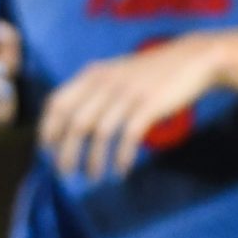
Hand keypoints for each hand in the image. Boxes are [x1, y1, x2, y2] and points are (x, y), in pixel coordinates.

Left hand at [39, 33, 222, 182]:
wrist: (191, 60)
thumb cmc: (150, 73)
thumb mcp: (115, 73)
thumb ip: (93, 92)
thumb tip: (71, 126)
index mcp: (92, 74)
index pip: (57, 102)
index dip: (48, 129)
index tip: (47, 152)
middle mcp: (106, 82)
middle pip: (75, 123)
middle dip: (66, 153)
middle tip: (65, 174)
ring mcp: (127, 93)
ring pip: (99, 133)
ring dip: (93, 160)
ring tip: (92, 177)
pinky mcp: (149, 105)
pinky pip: (128, 137)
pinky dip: (121, 158)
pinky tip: (120, 171)